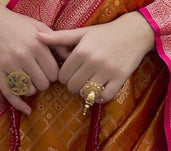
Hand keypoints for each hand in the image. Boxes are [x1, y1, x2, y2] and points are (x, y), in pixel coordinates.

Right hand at [0, 4, 61, 112]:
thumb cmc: (17, 24)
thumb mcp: (39, 27)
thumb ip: (56, 42)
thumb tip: (73, 57)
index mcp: (36, 44)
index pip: (54, 73)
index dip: (54, 75)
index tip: (49, 71)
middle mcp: (23, 56)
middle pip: (44, 84)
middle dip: (44, 82)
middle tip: (39, 75)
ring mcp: (9, 65)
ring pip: (30, 91)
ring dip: (32, 88)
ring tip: (30, 80)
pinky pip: (11, 95)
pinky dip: (21, 105)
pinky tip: (28, 109)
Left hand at [37, 12, 154, 101]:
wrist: (133, 32)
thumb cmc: (104, 33)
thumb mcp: (82, 33)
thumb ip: (59, 38)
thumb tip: (37, 36)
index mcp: (81, 51)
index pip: (63, 76)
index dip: (65, 78)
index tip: (71, 74)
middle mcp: (93, 61)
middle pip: (73, 87)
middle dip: (74, 86)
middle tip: (80, 80)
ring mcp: (107, 71)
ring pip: (87, 93)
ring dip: (86, 92)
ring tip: (89, 84)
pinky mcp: (119, 79)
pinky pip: (104, 97)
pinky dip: (100, 98)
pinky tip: (99, 90)